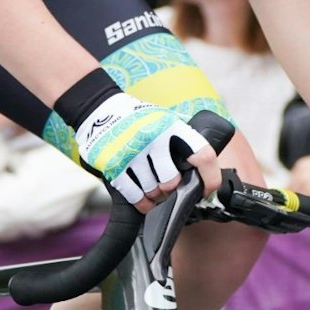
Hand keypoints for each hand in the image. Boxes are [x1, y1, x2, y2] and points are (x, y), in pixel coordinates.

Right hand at [72, 93, 217, 210]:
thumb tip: (200, 174)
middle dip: (172, 190)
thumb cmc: (138, 118)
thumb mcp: (164, 120)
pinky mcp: (113, 164)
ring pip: (153, 190)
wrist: (99, 107)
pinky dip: (142, 203)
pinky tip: (144, 200)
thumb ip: (181, 141)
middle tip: (169, 188)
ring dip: (155, 195)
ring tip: (154, 188)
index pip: (203, 155)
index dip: (210, 178)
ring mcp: (131, 151)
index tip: (206, 189)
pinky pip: (134, 195)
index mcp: (171, 125)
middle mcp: (153, 137)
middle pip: (172, 182)